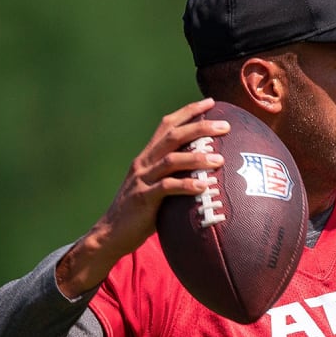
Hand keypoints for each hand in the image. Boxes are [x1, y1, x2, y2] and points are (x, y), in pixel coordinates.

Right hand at [56, 99, 230, 297]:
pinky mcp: (143, 199)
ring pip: (171, 160)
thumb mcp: (157, 189)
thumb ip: (175, 177)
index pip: (167, 126)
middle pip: (173, 136)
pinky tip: (206, 187)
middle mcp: (143, 163)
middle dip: (199, 127)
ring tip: (221, 160)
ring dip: (198, 158)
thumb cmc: (140, 213)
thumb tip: (206, 175)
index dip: (188, 112)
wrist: (110, 234)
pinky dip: (188, 186)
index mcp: (147, 157)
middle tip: (225, 125)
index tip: (211, 102)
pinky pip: (168, 188)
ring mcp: (142, 180)